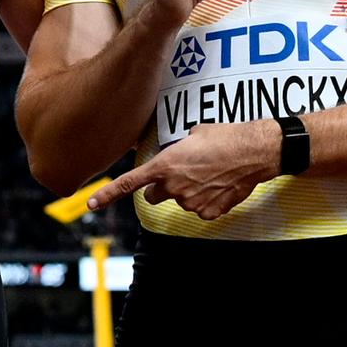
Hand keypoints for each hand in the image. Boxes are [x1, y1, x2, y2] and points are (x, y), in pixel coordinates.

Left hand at [86, 121, 280, 220]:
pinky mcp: (208, 212)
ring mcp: (191, 202)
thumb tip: (171, 154)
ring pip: (179, 201)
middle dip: (161, 187)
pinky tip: (218, 185)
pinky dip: (206, 200)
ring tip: (207, 173)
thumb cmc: (223, 137)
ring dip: (187, 191)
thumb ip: (173, 151)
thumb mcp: (191, 135)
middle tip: (181, 173)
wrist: (254, 151)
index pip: (129, 183)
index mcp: (164, 166)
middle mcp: (173, 187)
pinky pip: (199, 209)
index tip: (91, 204)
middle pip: (153, 196)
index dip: (107, 195)